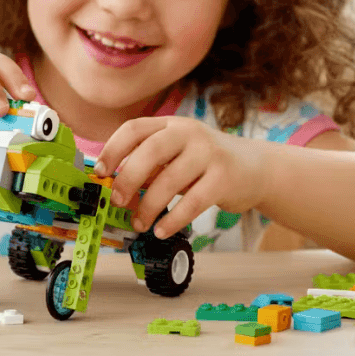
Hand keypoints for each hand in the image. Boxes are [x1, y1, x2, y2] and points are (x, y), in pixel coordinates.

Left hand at [94, 116, 264, 238]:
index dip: (113, 149)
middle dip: (128, 177)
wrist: (254, 168)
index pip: (134, 128)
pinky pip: (194, 202)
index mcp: (171, 125)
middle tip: (117, 200)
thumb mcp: (177, 155)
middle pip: (150, 149)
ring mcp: (209, 153)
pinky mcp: (225, 177)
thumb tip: (115, 189)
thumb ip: (151, 166)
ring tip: (139, 223)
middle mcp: (189, 133)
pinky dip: (174, 219)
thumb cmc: (205, 164)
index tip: (100, 172)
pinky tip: (162, 230)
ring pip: (170, 179)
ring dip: (149, 206)